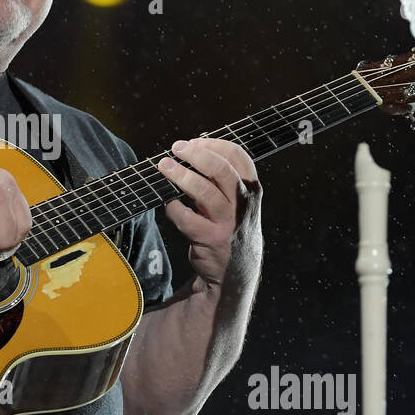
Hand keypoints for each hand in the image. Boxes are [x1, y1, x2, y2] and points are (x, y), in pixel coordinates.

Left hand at [156, 138, 261, 286]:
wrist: (235, 271)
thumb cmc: (230, 226)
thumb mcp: (237, 201)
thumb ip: (221, 178)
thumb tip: (191, 150)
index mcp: (251, 188)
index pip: (237, 156)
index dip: (213, 144)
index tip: (193, 142)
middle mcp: (243, 203)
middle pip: (221, 170)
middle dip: (195, 155)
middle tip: (176, 149)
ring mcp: (228, 222)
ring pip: (204, 192)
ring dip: (181, 176)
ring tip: (164, 166)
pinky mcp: (210, 239)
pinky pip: (186, 218)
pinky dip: (173, 208)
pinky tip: (169, 205)